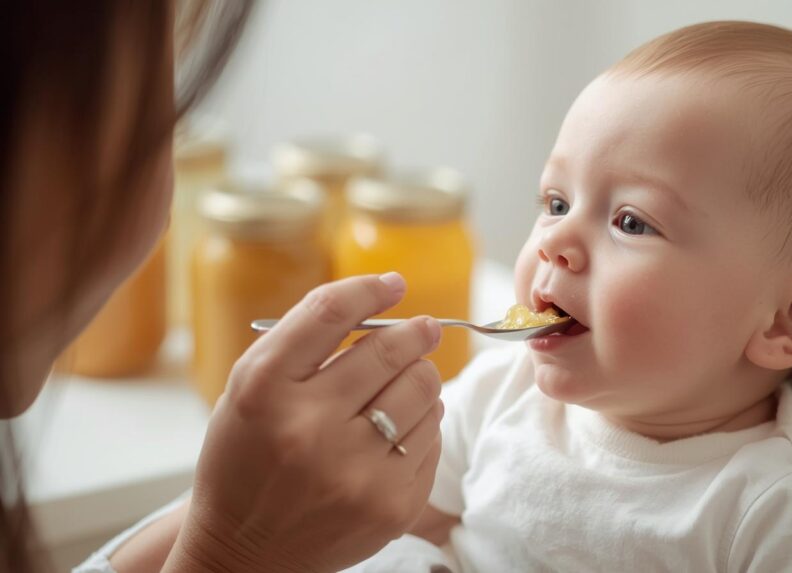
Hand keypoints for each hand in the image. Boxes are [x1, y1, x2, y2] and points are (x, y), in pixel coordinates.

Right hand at [164, 273, 443, 572]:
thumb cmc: (248, 458)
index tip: (392, 283)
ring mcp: (356, 472)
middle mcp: (310, 429)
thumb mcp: (249, 389)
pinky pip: (433, 436)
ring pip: (425, 390)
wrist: (247, 552)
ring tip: (402, 387)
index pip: (331, 313)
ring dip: (419, 379)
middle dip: (415, 333)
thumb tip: (381, 295)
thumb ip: (304, 340)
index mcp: (265, 390)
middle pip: (391, 350)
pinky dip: (422, 424)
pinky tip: (395, 433)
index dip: (370, 288)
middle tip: (422, 329)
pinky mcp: (392, 504)